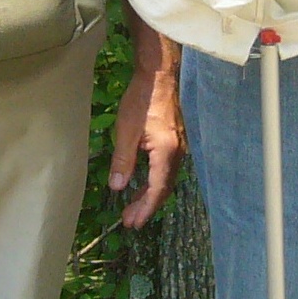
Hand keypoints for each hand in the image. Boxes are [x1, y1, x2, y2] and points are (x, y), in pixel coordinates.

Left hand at [109, 19, 184, 228]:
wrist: (160, 75)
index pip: (157, 189)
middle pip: (164, 188)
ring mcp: (179, 146)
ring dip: (149, 194)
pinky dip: (154, 180)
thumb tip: (118, 188)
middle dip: (146, 206)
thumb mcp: (126, 130)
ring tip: (132, 207)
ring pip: (165, 179)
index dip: (145, 208)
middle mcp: (177, 153)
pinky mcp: (175, 140)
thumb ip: (123, 160)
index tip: (133, 223)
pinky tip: (143, 183)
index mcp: (166, 152)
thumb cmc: (141, 99)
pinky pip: (166, 168)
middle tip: (129, 221)